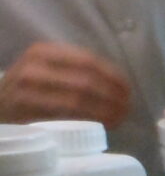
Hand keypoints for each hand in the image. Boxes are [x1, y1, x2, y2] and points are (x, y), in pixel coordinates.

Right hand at [0, 43, 132, 126]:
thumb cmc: (28, 90)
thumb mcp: (47, 72)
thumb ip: (74, 72)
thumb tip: (118, 86)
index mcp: (44, 51)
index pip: (88, 60)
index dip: (113, 76)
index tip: (128, 91)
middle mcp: (34, 64)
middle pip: (87, 80)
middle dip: (113, 96)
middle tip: (126, 109)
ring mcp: (27, 86)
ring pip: (78, 98)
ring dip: (105, 110)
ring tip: (118, 119)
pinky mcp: (25, 108)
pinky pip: (64, 113)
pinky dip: (88, 119)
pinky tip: (102, 124)